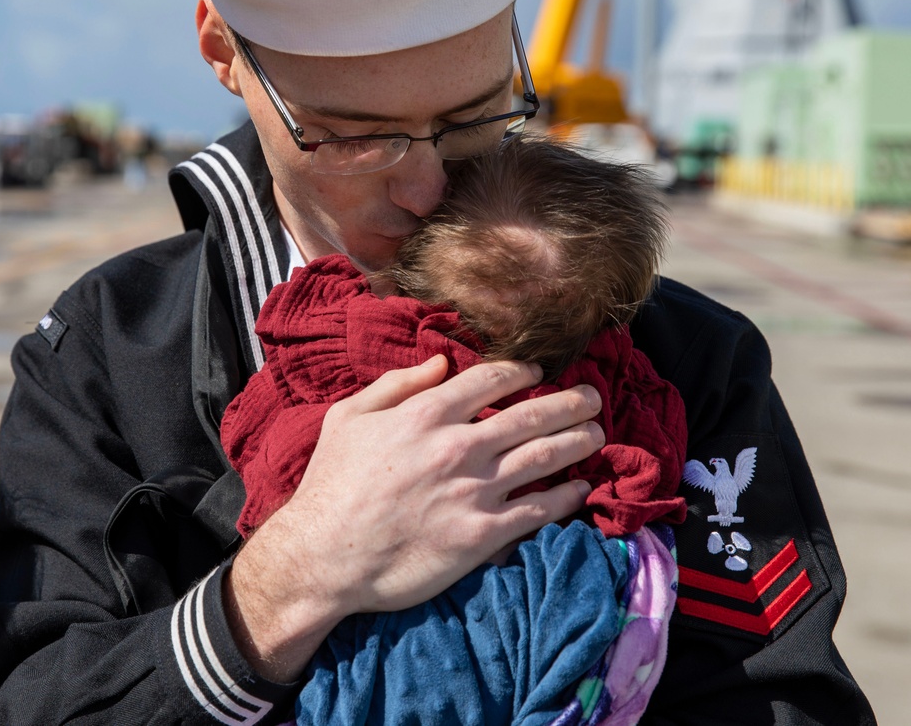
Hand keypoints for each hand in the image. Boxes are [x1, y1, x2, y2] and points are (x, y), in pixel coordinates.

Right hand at [224, 355, 603, 680]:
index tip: (539, 372)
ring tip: (598, 432)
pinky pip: (538, 511)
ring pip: (544, 457)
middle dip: (571, 402)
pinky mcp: (482, 536)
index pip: (492, 380)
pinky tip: (581, 488)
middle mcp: (458, 447)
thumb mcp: (348, 417)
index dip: (523, 371)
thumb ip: (396, 384)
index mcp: (426, 414)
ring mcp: (474, 492)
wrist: (323, 557)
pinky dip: (567, 497)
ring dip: (578, 441)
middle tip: (593, 397)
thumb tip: (441, 363)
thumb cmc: (331, 483)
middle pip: (531, 415)